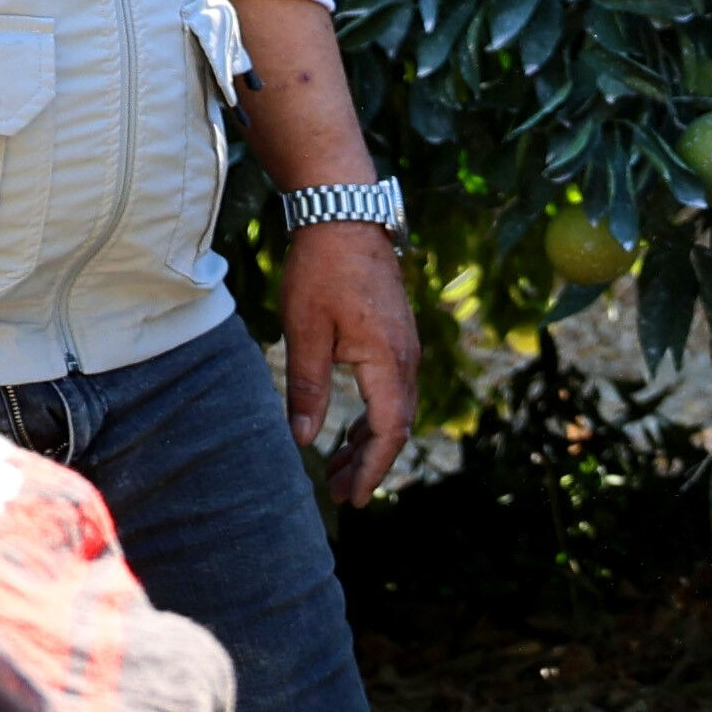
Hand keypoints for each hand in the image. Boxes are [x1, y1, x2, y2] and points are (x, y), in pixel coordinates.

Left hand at [282, 221, 419, 497]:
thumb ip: (308, 389)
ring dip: (368, 442)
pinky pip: (392, 389)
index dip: (372, 468)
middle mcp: (407, 357)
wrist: (345, 215)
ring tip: (336, 467)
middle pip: (397, 426)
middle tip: (337, 493)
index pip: (389, 431)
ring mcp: (406, 346)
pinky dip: (373, 416)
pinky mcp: (397, 336)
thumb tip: (304, 441)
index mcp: (387, 360)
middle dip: (367, 463)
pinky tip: (348, 427)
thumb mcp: (304, 331)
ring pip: (396, 409)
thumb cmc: (321, 269)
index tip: (353, 496)